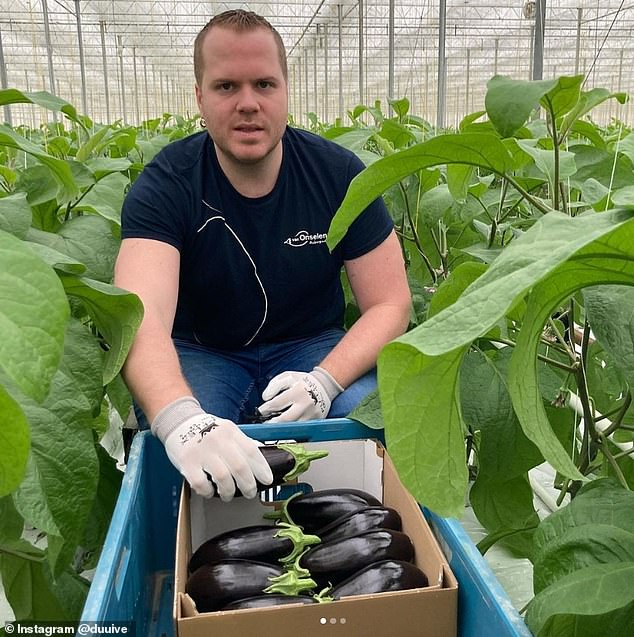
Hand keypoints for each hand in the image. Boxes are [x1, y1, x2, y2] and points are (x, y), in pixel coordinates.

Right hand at [151, 397, 272, 499]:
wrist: (179, 422)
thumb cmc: (206, 429)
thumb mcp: (227, 430)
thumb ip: (243, 442)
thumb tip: (261, 452)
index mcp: (230, 432)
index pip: (252, 451)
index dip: (262, 468)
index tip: (267, 480)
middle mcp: (218, 440)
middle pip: (240, 468)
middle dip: (248, 485)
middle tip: (250, 492)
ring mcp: (202, 451)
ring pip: (223, 478)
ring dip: (229, 491)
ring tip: (228, 494)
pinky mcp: (187, 462)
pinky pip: (201, 484)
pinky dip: (208, 491)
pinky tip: (210, 491)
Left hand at [257, 366, 342, 421]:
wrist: (324, 385)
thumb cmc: (303, 381)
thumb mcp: (287, 376)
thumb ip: (274, 385)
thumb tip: (265, 398)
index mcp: (297, 391)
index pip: (277, 403)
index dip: (266, 409)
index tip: (261, 411)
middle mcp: (305, 404)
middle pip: (285, 419)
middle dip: (272, 423)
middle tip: (265, 423)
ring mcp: (311, 414)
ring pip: (293, 426)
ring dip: (281, 428)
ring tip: (273, 426)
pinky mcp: (315, 421)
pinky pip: (301, 428)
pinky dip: (292, 429)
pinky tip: (285, 427)